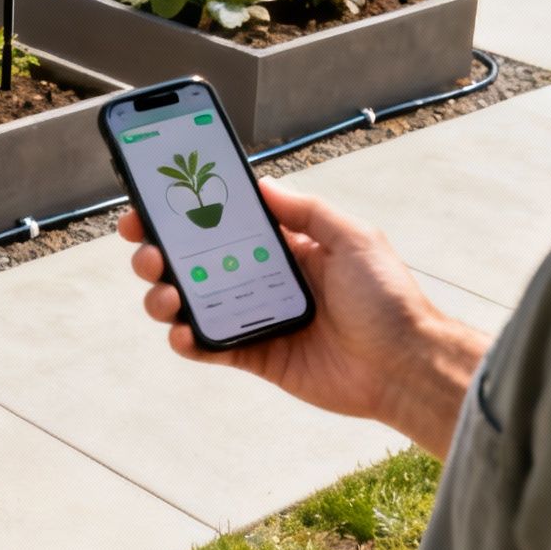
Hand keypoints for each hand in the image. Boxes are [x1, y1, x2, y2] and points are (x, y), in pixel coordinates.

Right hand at [117, 176, 486, 454]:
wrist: (405, 365)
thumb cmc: (387, 299)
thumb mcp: (353, 238)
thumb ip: (305, 211)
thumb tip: (261, 185)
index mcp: (283, 247)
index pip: (221, 223)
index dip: (183, 213)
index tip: (150, 203)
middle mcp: (261, 279)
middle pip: (193, 262)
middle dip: (158, 252)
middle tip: (145, 249)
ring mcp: (255, 318)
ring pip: (191, 302)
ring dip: (163, 295)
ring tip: (166, 295)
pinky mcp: (256, 356)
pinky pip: (209, 347)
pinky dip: (187, 340)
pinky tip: (182, 331)